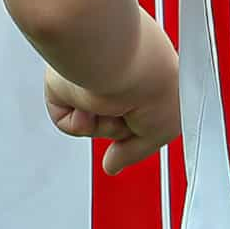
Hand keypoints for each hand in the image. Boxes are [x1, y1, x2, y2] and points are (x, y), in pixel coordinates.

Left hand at [43, 16, 178, 175]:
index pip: (142, 107)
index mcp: (147, 69)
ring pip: (96, 126)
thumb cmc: (153, 82)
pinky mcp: (64, 86)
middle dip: (125, 129)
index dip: (145, 124)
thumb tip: (113, 166)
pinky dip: (80, 123)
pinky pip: (69, 123)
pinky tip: (91, 104)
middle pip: (118, 123)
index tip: (149, 132)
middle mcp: (117, 71)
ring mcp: (90, 77)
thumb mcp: (165, 129)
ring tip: (114, 104)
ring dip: (105, 127)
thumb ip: (137, 153)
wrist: (118, 62)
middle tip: (134, 114)